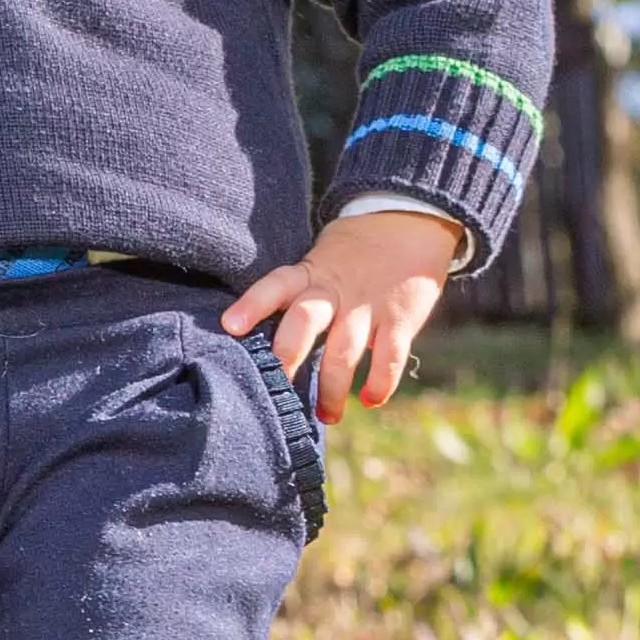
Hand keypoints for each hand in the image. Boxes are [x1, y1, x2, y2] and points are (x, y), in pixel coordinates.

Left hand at [221, 208, 462, 419]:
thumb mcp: (318, 263)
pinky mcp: (401, 319)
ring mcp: (369, 306)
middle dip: (287, 357)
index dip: (252, 305)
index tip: (230, 326)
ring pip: (344, 352)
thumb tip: (256, 341)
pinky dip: (381, 383)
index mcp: (309, 275)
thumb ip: (296, 297)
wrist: (410, 223)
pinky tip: (370, 401)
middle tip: (273, 392)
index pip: (275, 286)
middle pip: (305, 321)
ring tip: (325, 417)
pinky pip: (390, 357)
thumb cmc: (349, 255)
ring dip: (331, 389)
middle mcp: (335, 291)